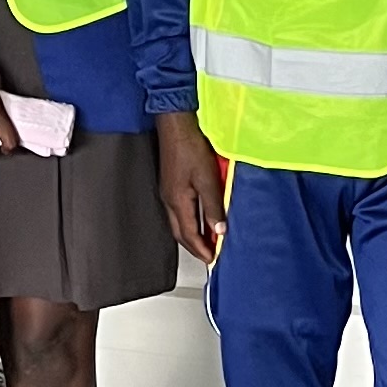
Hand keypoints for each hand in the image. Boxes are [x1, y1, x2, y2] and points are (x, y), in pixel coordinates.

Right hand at [157, 109, 228, 263]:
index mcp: (177, 202)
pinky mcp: (170, 185)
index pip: (189, 234)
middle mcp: (169, 200)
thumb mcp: (207, 179)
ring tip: (206, 241)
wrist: (176, 126)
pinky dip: (189, 221)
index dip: (201, 249)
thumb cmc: (191, 149)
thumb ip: (213, 206)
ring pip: (178, 223)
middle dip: (194, 246)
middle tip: (208, 255)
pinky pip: (178, 212)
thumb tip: (219, 230)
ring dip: (191, 235)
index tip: (212, 259)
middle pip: (180, 233)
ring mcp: (167, 192)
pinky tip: (199, 218)